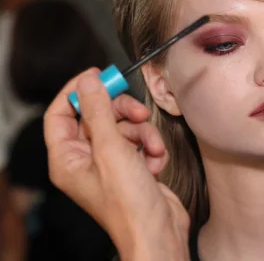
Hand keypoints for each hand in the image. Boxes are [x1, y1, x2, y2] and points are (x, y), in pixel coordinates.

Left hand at [44, 68, 189, 260]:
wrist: (159, 231)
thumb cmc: (129, 205)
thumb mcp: (112, 150)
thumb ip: (98, 112)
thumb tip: (88, 83)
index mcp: (67, 159)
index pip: (60, 113)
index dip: (77, 92)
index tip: (98, 76)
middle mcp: (85, 160)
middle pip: (97, 117)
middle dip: (121, 113)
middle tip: (137, 111)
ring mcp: (109, 164)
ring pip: (123, 128)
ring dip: (143, 134)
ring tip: (152, 149)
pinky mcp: (131, 167)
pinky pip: (138, 142)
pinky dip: (151, 148)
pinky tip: (156, 162)